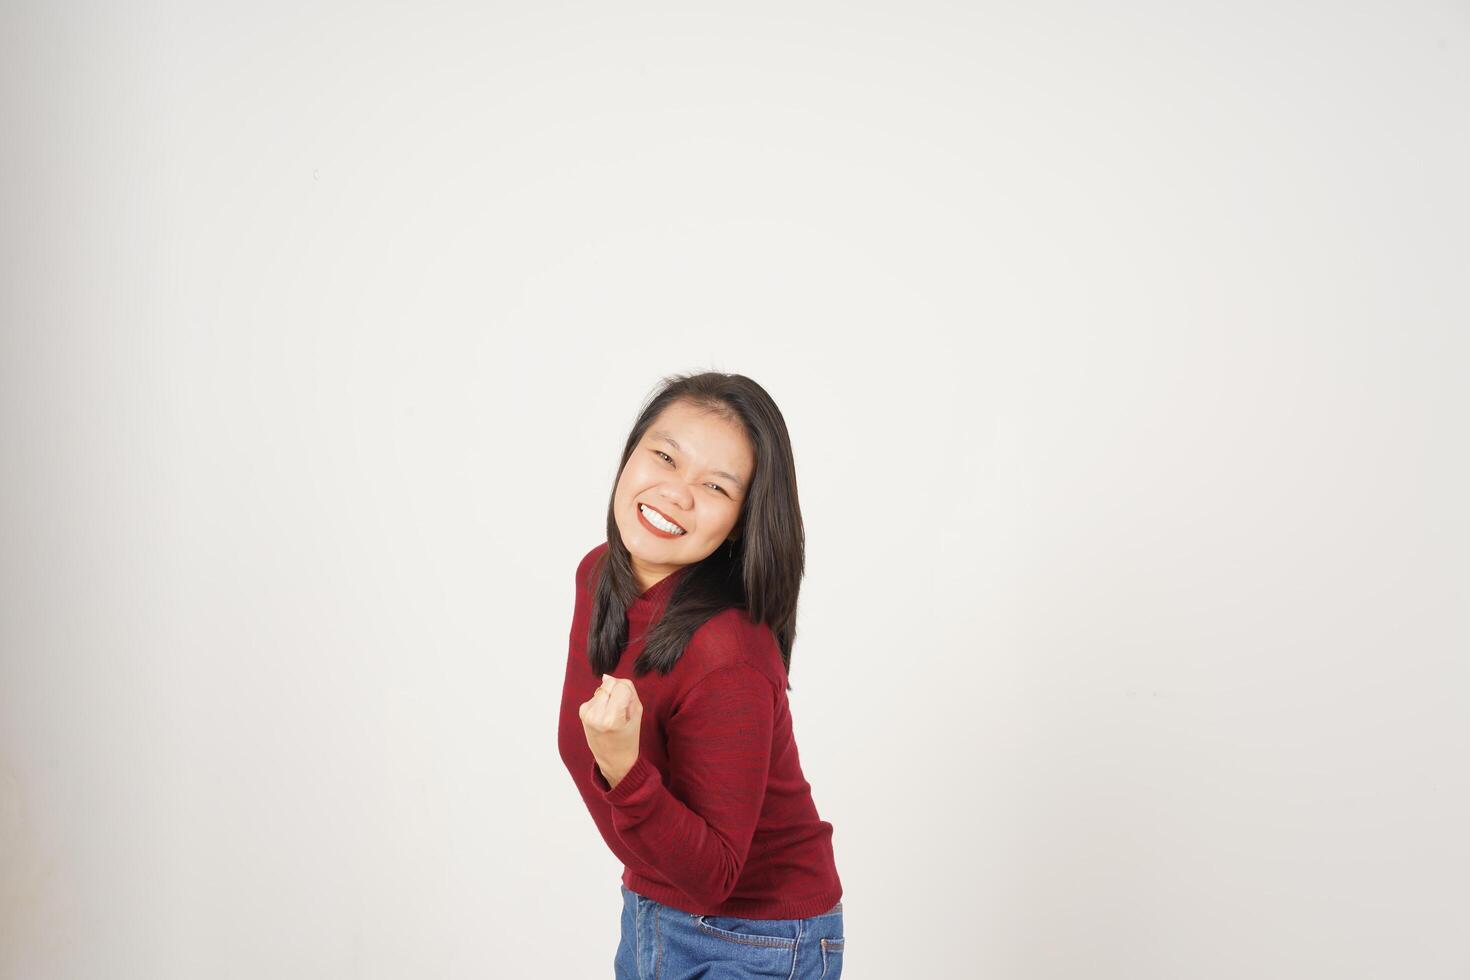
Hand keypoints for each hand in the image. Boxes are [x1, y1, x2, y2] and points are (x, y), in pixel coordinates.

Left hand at [579, 674, 642, 788]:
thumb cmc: (629, 737)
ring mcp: (587, 714)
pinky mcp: (582, 712)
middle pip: (610, 683)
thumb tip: (606, 676)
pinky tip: (604, 715)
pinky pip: (595, 696)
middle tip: (621, 709)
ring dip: (609, 696)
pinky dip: (602, 701)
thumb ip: (628, 691)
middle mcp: (596, 715)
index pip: (622, 685)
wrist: (613, 759)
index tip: (629, 705)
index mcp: (612, 718)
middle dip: (617, 691)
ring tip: (612, 714)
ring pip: (602, 688)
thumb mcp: (637, 713)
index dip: (628, 692)